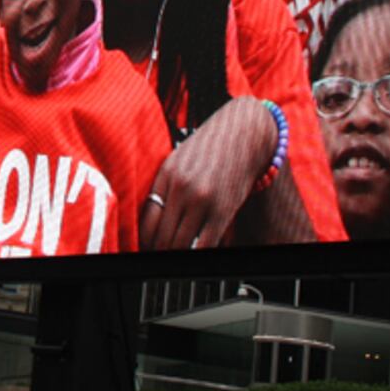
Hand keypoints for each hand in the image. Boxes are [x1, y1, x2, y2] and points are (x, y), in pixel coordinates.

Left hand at [139, 97, 275, 250]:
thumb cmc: (211, 147)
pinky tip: (196, 252)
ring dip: (177, 254)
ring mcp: (202, 200)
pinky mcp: (224, 211)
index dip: (145, 240)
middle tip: (161, 256)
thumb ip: (165, 187)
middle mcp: (181, 188)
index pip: (146, 220)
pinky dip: (198, 252)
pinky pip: (205, 244)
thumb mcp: (178, 160)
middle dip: (160, 250)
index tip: (147, 247)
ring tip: (178, 256)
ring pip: (181, 244)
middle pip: (161, 236)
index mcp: (166, 176)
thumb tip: (154, 217)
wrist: (244, 134)